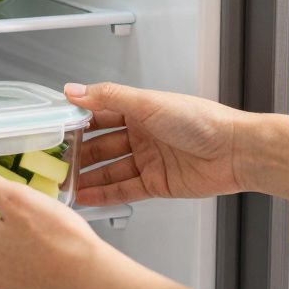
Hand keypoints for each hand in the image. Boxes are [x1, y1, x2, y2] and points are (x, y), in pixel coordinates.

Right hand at [66, 82, 248, 205]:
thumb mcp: (148, 103)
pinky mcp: (156, 184)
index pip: (98, 115)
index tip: (53, 130)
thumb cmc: (201, 121)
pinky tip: (86, 197)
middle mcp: (142, 134)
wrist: (235, 151)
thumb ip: (108, 97)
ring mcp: (148, 160)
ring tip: (63, 184)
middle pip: (100, 145)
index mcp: (139, 110)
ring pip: (109, 170)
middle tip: (53, 163)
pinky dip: (104, 194)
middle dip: (77, 154)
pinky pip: (124, 190)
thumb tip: (74, 90)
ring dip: (87, 177)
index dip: (76, 123)